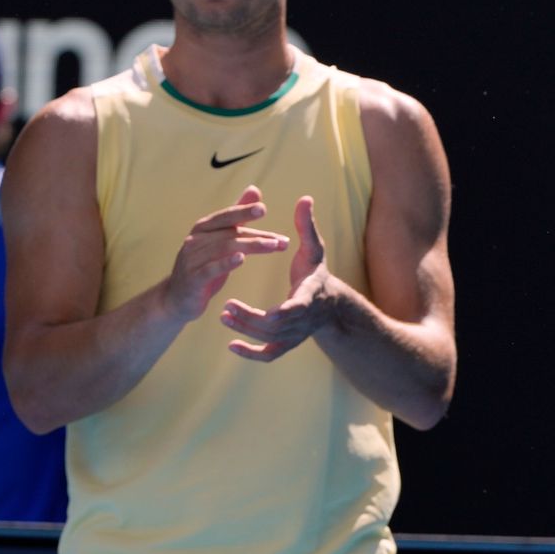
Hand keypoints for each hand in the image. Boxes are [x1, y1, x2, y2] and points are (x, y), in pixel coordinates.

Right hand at [162, 185, 289, 322]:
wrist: (177, 298)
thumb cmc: (202, 266)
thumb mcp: (219, 239)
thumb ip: (236, 216)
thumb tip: (254, 189)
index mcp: (203, 228)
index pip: (226, 217)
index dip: (243, 211)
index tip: (263, 209)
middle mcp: (196, 239)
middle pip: (230, 233)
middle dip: (257, 235)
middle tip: (281, 240)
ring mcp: (192, 259)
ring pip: (224, 248)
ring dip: (250, 246)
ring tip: (272, 248)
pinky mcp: (193, 279)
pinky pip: (210, 268)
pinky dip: (226, 263)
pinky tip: (241, 259)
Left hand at [221, 195, 334, 360]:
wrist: (330, 305)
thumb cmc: (317, 274)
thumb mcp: (314, 249)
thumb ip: (307, 226)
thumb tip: (305, 198)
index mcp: (310, 295)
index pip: (296, 308)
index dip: (280, 311)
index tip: (261, 307)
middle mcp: (304, 320)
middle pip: (276, 327)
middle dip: (251, 319)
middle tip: (226, 306)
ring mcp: (296, 335)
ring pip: (270, 340)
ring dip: (246, 331)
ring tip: (224, 316)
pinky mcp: (288, 343)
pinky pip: (270, 354)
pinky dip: (251, 354)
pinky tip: (231, 347)